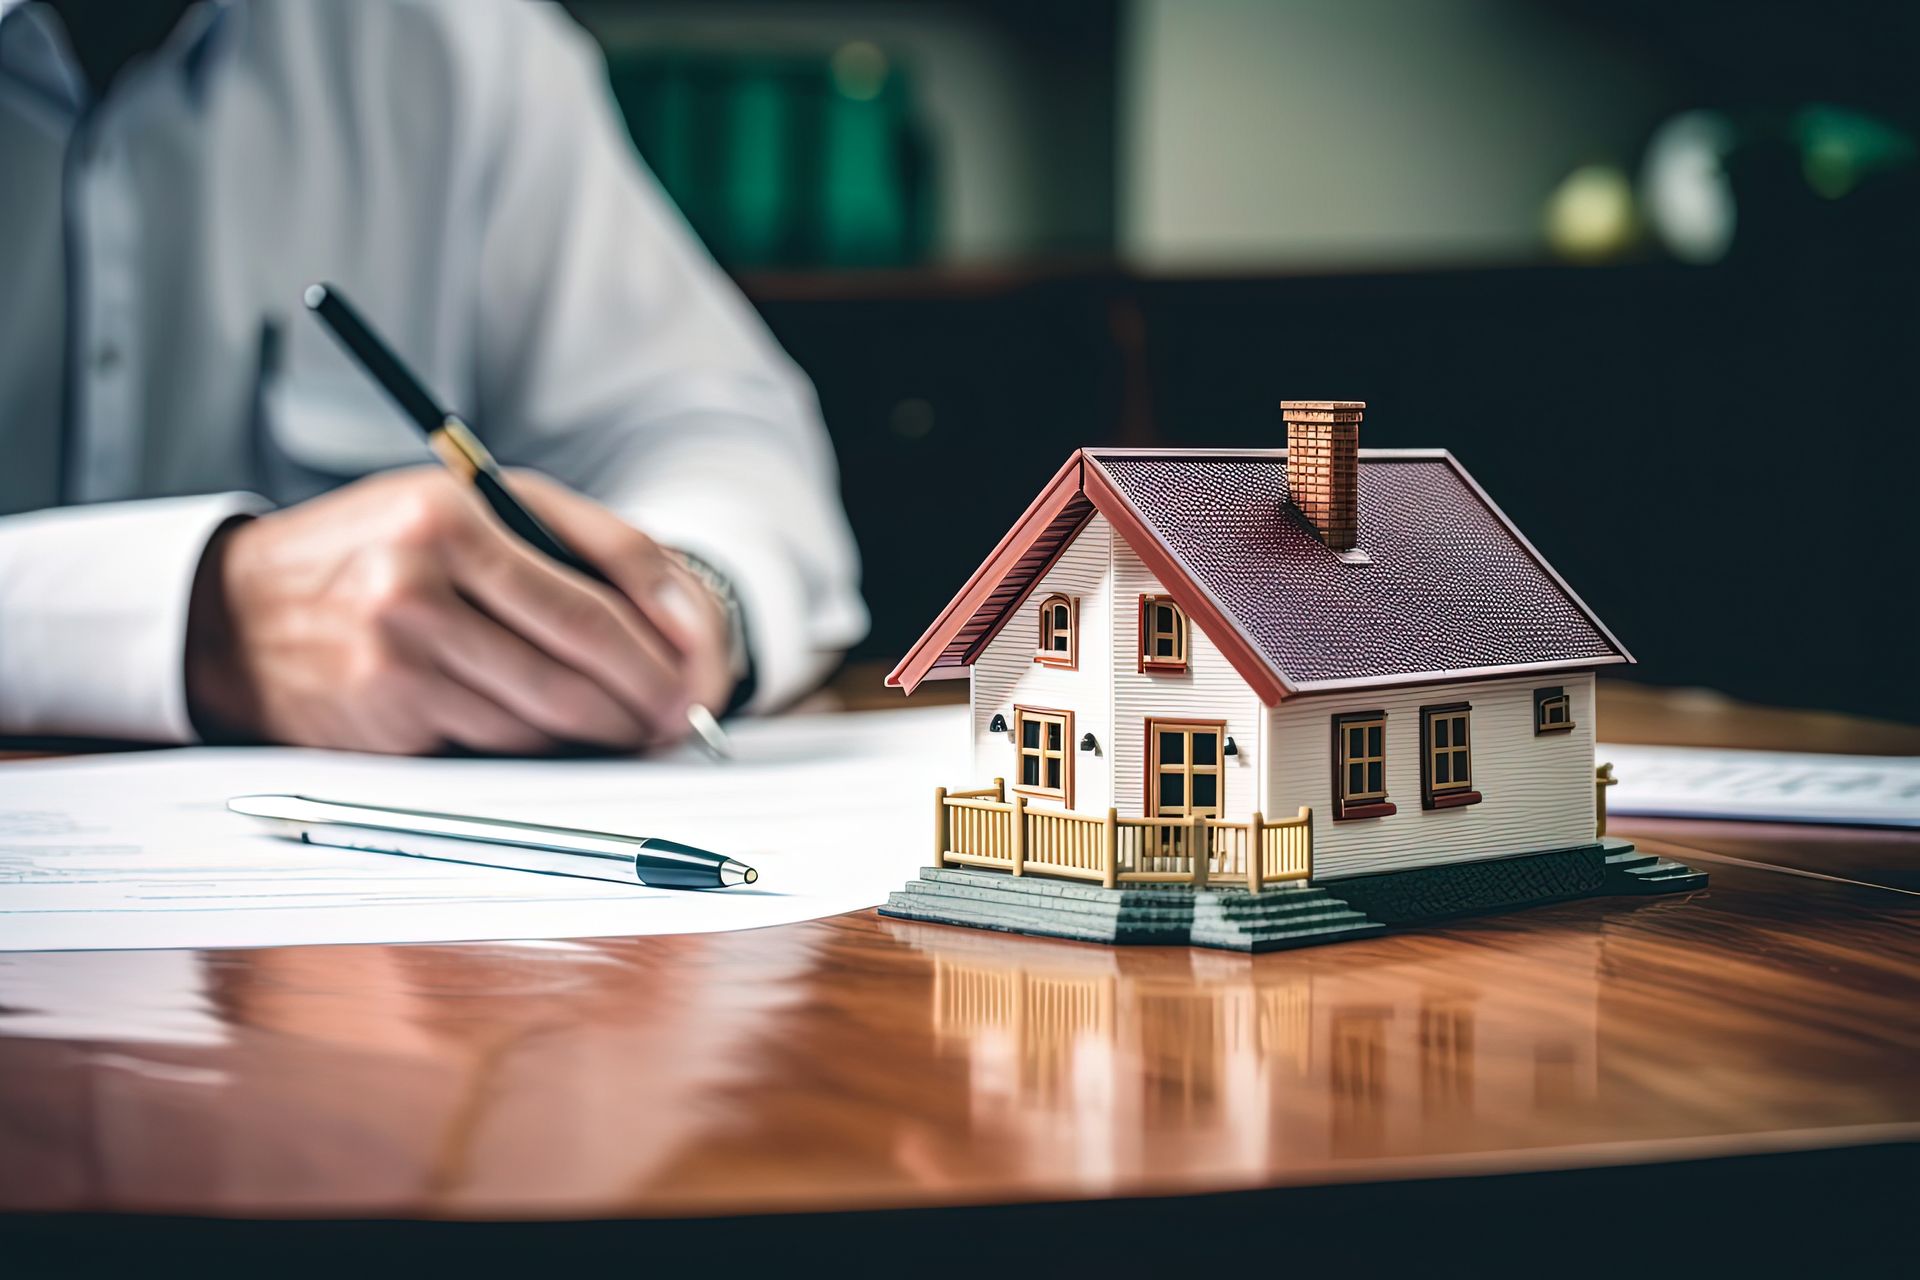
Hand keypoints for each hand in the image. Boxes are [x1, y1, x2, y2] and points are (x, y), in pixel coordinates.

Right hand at [185, 467, 733, 754]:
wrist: (233, 618)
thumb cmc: (372, 557)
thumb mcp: (456, 510)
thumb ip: (561, 548)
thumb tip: (672, 630)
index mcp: (455, 510)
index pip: (605, 570)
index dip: (674, 624)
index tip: (704, 662)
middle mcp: (424, 573)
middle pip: (586, 647)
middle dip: (652, 692)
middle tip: (684, 716)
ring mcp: (400, 649)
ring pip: (548, 706)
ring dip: (605, 729)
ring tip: (633, 731)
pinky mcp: (385, 716)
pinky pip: (499, 743)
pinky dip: (542, 747)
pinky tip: (559, 741)